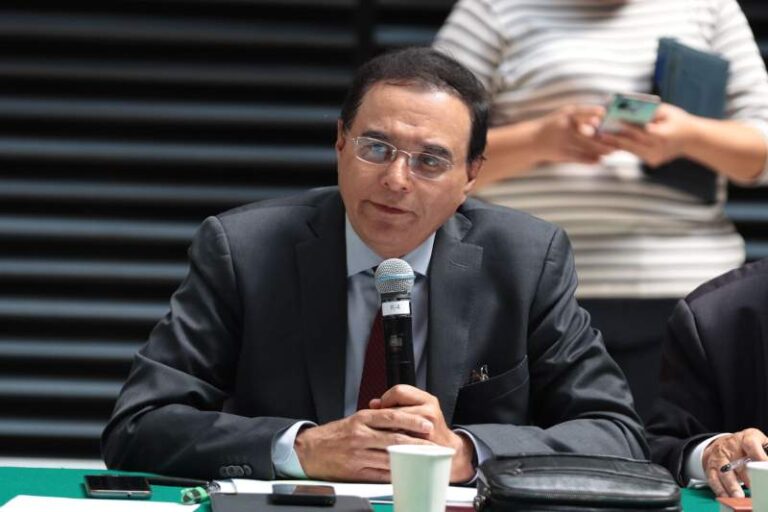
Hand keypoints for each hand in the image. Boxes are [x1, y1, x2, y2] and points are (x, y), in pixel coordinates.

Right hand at [294, 407, 434, 481]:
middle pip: (395, 438)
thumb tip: (401, 422)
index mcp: (362, 420)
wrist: (310, 450)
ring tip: (425, 460)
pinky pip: (380, 473)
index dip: (412, 421)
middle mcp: (361, 435)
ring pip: (390, 457)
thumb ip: (376, 421)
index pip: (392, 417)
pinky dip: (394, 473)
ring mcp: (359, 454)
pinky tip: (406, 472)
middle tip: (433, 445)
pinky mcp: (356, 471)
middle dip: (417, 442)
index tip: (426, 425)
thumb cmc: (335, 435)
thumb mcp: (355, 421)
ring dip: (410, 459)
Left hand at [371, 385, 475, 482]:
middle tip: (381, 425)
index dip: (386, 399)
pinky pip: (400, 440)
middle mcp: (429, 411)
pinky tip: (390, 444)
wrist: (448, 450)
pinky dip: (392, 442)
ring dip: (387, 430)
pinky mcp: (424, 443)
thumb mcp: (418, 410)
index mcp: (427, 399)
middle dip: (384, 417)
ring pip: (396, 425)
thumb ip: (396, 403)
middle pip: (395, 409)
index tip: (384, 408)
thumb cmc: (428, 429)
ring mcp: (427, 428)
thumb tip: (373, 404)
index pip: (398, 391)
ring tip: (385, 434)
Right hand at [536, 105, 614, 164]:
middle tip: (618, 141)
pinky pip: (579, 158)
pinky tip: (599, 160)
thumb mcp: (564, 115)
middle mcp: (564, 127)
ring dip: (601, 150)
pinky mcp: (560, 154)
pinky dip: (591, 160)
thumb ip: (583, 115)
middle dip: (605, 138)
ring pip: (587, 147)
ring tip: (612, 152)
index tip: (609, 117)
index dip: (596, 114)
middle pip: (589, 133)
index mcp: (566, 114)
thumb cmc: (554, 125)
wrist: (533, 140)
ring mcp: (562, 141)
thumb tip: (606, 115)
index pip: (583, 112)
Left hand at [598, 103, 696, 166]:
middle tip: (597, 130)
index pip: (641, 131)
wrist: (692, 139)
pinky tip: (608, 141)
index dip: (626, 126)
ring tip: (598, 135)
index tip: (612, 120)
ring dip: (613, 143)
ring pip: (629, 150)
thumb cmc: (677, 120)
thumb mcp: (667, 111)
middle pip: (631, 143)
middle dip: (613, 136)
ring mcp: (655, 158)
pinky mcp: (651, 162)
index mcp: (664, 135)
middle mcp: (659, 149)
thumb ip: (649, 111)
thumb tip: (628, 107)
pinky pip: (633, 153)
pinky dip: (622, 146)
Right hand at [701, 428, 767, 496]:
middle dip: (747, 476)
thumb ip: (767, 451)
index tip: (766, 468)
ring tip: (739, 496)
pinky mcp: (711, 467)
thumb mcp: (759, 441)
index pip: (750, 444)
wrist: (721, 443)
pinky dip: (720, 490)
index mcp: (745, 438)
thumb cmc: (745, 445)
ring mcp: (719, 457)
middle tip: (755, 487)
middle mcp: (730, 446)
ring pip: (724, 472)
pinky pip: (713, 479)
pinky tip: (727, 497)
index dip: (759, 457)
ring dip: (731, 485)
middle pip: (738, 462)